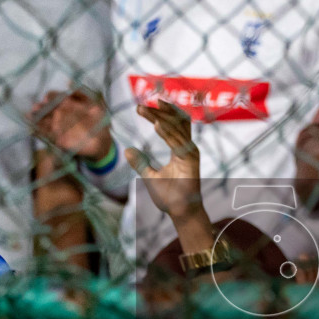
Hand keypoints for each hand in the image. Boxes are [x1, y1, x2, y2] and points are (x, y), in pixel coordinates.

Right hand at [32, 89, 111, 163]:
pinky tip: (33, 129)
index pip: (54, 97)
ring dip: (36, 119)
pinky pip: (46, 135)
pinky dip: (38, 132)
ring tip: (30, 117)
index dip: (50, 97)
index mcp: (67, 103)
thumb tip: (68, 82)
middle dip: (40, 108)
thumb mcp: (94, 105)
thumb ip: (82, 93)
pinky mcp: (57, 140)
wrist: (103, 142)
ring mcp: (57, 126)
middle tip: (36, 108)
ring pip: (43, 121)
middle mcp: (59, 113)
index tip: (48, 98)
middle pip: (46, 109)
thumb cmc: (99, 121)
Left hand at [128, 102, 201, 219]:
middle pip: (176, 122)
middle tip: (141, 106)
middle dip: (159, 111)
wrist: (181, 212)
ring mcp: (190, 154)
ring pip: (176, 129)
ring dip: (160, 118)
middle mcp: (187, 149)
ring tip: (146, 110)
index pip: (172, 126)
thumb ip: (140, 162)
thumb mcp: (149, 176)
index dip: (159, 114)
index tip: (142, 108)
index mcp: (180, 150)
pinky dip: (167, 132)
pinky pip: (178, 142)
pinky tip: (156, 124)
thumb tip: (127, 150)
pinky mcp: (191, 161)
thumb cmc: (169, 196)